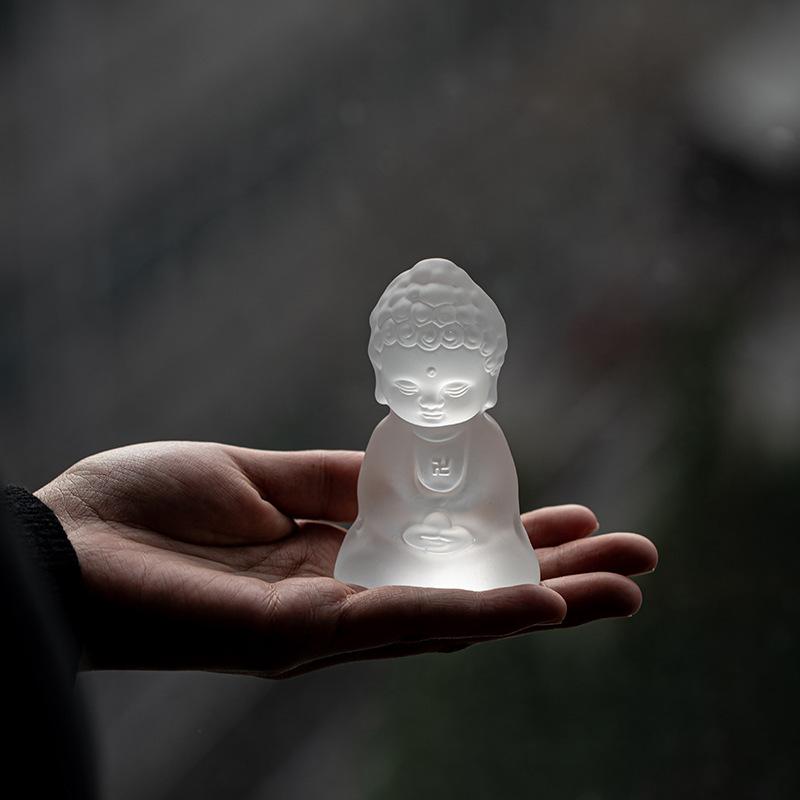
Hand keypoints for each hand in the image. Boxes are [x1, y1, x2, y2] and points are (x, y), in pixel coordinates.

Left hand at [36, 442, 656, 677]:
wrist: (61, 545)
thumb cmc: (144, 507)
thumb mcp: (253, 478)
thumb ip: (328, 482)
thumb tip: (398, 467)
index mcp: (330, 559)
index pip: (441, 553)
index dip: (511, 538)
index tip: (574, 517)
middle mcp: (342, 600)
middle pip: (465, 590)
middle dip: (552, 578)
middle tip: (635, 566)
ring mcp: (325, 624)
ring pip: (452, 615)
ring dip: (540, 604)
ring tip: (619, 591)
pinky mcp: (297, 636)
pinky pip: (400, 621)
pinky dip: (475, 613)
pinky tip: (539, 606)